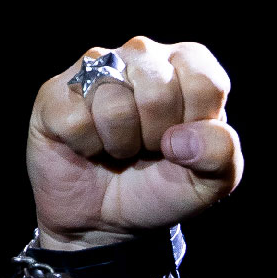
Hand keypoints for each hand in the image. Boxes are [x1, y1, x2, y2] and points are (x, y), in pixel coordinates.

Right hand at [27, 38, 243, 248]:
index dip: (196, 126)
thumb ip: (221, 154)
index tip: (185, 142)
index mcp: (186, 66)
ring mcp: (94, 69)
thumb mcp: (209, 182)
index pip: (204, 81)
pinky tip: (90, 147)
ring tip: (120, 147)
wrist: (109, 221)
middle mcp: (141, 55)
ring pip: (114, 103)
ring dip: (121, 143)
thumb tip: (182, 138)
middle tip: (149, 148)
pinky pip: (76, 119)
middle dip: (156, 136)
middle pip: (157, 89)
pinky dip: (87, 147)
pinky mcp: (55, 93)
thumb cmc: (161, 188)